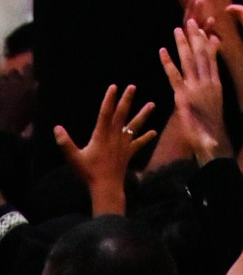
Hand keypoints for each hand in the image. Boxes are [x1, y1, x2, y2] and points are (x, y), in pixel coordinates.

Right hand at [54, 84, 155, 213]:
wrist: (106, 187)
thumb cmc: (89, 173)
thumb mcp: (74, 158)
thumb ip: (65, 143)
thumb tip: (56, 128)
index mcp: (101, 135)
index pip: (105, 113)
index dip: (109, 99)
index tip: (114, 86)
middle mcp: (114, 136)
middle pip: (122, 114)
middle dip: (127, 100)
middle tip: (132, 86)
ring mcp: (124, 144)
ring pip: (135, 126)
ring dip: (143, 115)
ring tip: (152, 104)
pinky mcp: (128, 153)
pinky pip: (139, 143)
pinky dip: (146, 137)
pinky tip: (154, 132)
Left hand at [159, 19, 232, 165]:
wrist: (213, 144)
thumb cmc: (213, 127)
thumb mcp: (216, 100)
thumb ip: (212, 82)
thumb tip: (214, 69)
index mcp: (216, 83)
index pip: (212, 57)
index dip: (207, 42)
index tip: (204, 28)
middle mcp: (207, 82)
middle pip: (201, 54)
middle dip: (196, 36)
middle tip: (190, 20)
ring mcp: (196, 88)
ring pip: (189, 61)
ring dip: (183, 44)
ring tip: (178, 29)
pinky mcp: (183, 97)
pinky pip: (175, 76)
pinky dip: (168, 63)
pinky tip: (162, 51)